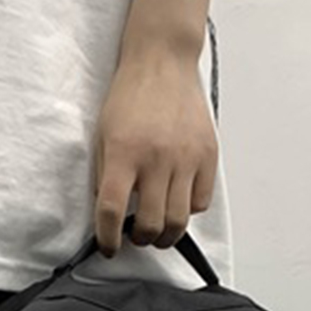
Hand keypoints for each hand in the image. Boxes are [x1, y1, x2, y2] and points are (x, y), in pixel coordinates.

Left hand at [92, 43, 217, 257]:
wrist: (162, 62)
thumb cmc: (130, 97)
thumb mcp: (103, 136)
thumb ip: (105, 176)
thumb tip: (110, 215)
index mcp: (123, 153)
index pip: (111, 211)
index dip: (108, 239)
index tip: (109, 248)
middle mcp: (155, 158)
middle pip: (150, 224)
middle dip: (141, 240)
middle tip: (136, 237)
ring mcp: (185, 158)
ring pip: (179, 221)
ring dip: (166, 234)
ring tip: (158, 230)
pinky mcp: (207, 155)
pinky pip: (201, 202)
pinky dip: (188, 211)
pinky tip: (177, 202)